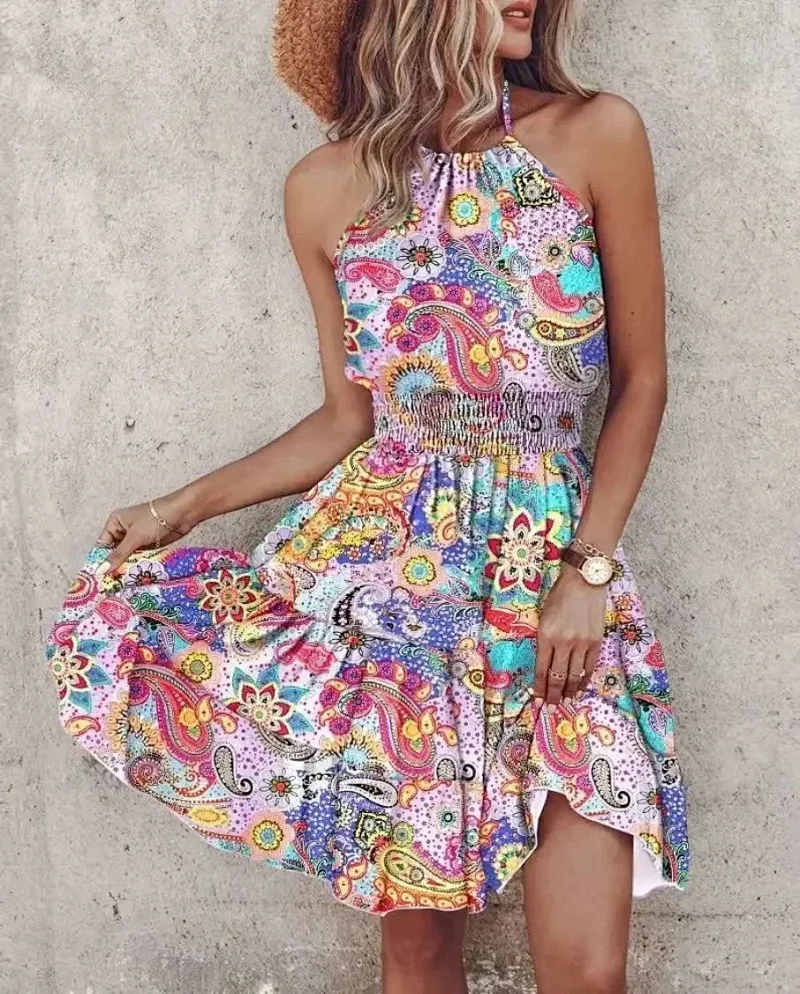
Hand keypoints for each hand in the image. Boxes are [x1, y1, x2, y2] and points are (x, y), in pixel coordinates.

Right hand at [97, 491, 197, 574]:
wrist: (182, 514)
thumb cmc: (155, 519)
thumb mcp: (134, 537)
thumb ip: (119, 555)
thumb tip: (101, 570)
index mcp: (115, 523)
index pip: (102, 545)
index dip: (100, 560)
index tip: (97, 577)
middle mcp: (123, 531)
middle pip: (114, 553)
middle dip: (113, 566)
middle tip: (109, 584)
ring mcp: (136, 539)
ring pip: (127, 557)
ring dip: (125, 568)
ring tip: (119, 584)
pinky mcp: (148, 545)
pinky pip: (138, 558)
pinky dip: (136, 566)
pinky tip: (133, 578)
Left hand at [533, 567, 606, 711]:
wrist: (584, 581)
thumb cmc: (559, 596)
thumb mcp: (543, 617)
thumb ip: (544, 640)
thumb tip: (545, 664)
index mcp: (546, 635)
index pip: (541, 669)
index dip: (540, 688)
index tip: (538, 701)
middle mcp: (563, 642)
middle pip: (558, 677)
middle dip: (554, 696)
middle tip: (551, 708)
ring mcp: (582, 643)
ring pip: (575, 676)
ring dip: (570, 693)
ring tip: (566, 703)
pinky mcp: (596, 642)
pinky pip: (589, 667)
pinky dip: (584, 680)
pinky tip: (580, 688)